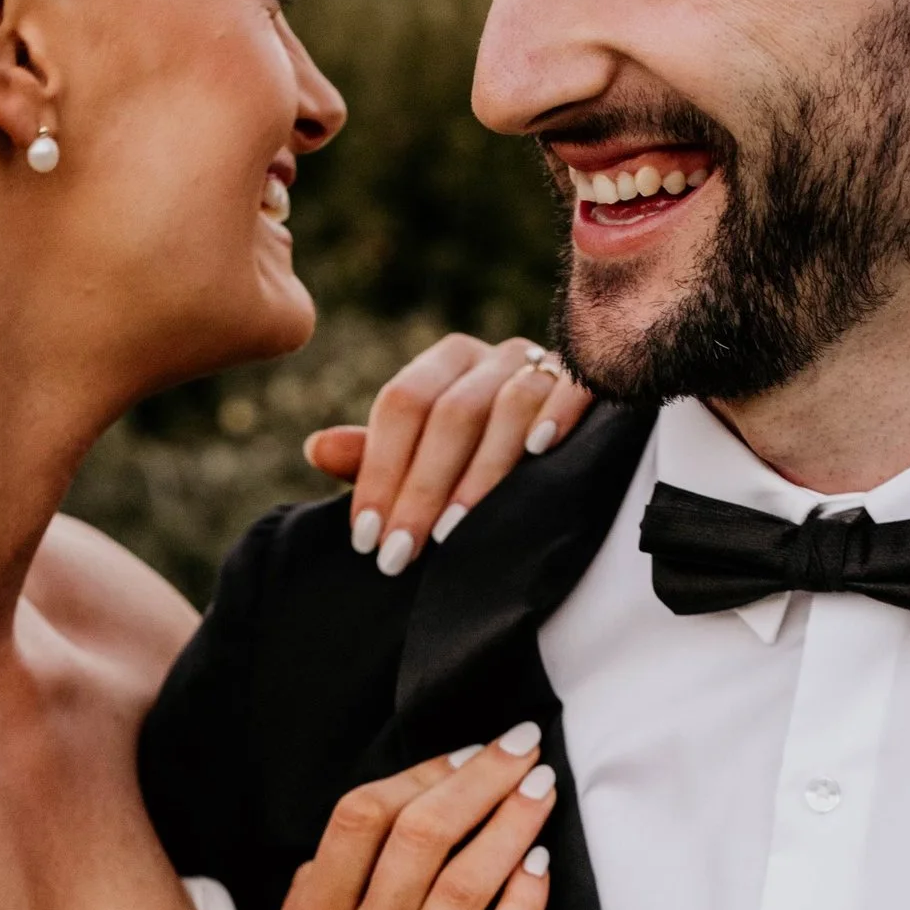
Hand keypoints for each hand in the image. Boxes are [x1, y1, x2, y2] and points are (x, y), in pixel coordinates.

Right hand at [252, 726, 556, 909]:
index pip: (358, 820)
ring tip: (543, 790)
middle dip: (478, 781)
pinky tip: (542, 870)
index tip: (463, 753)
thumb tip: (343, 842)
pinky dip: (521, 908)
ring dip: (509, 828)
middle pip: (418, 838)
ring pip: (461, 889)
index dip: (418, 773)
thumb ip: (310, 908)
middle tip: (521, 748)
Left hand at [303, 334, 592, 576]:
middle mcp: (494, 355)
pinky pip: (576, 386)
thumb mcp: (425, 454)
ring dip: (481, 473)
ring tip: (454, 532)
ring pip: (510, 406)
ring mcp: (545, 364)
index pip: (402, 404)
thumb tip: (317, 449)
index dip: (380, 471)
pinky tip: (540, 452)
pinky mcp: (592, 378)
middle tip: (399, 554)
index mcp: (447, 362)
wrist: (576, 438)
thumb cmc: (485, 454)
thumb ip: (376, 456)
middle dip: (421, 489)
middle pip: (451, 412)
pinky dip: (558, 414)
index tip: (365, 537)